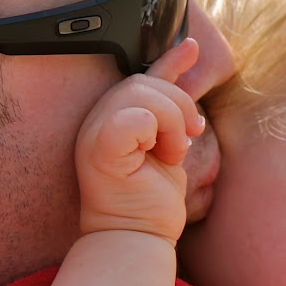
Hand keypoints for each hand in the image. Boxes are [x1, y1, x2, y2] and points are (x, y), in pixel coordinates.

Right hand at [75, 39, 204, 241]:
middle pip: (142, 83)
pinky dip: (156, 132)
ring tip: (173, 153)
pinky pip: (132, 119)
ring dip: (172, 122)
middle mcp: (95, 121)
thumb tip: (188, 48)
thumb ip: (171, 102)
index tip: (192, 62)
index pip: (140, 76)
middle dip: (178, 106)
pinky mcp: (99, 151)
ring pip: (142, 95)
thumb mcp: (169, 140)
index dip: (169, 65)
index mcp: (109, 118)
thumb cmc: (152, 198)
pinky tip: (158, 154)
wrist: (138, 237)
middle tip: (188, 137)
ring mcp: (92, 134)